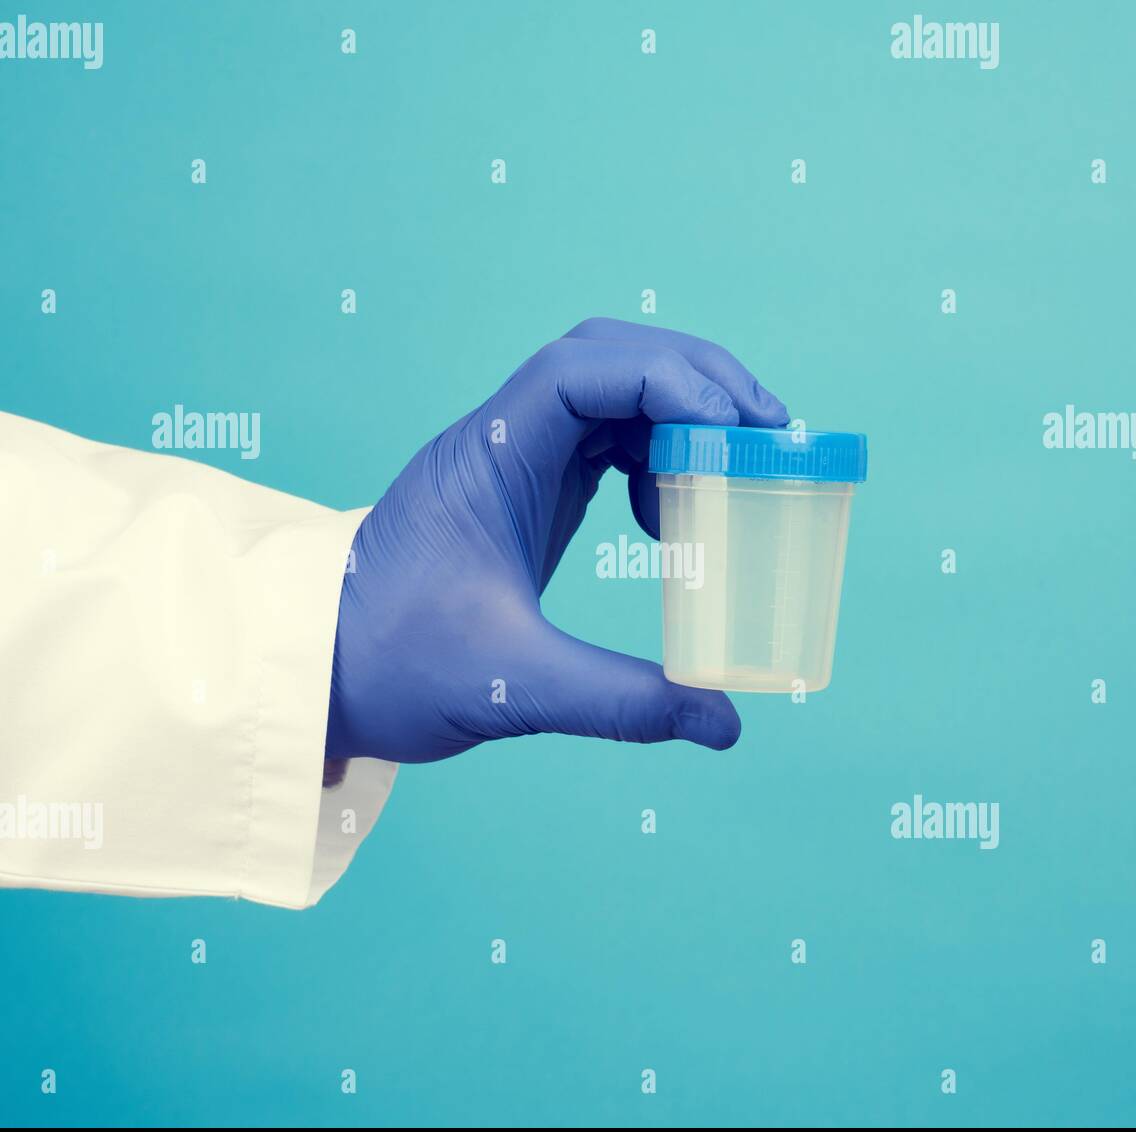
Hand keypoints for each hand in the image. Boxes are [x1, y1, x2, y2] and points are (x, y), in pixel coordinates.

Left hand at [324, 318, 788, 763]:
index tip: (733, 433)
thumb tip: (726, 725)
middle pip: (608, 355)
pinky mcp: (524, 489)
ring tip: (733, 472)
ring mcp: (511, 459)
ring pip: (610, 390)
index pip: (581, 368)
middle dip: (695, 381)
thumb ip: (623, 701)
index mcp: (485, 457)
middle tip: (766, 433)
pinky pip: (602, 438)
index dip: (669, 381)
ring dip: (680, 414)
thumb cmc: (392, 668)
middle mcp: (498, 439)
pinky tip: (673, 513)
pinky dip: (654, 456)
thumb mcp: (513, 685)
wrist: (321, 673)